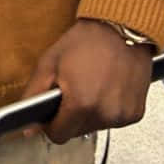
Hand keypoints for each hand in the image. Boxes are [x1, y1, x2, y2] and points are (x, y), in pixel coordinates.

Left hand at [19, 19, 152, 144]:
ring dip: (90, 112)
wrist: (120, 28)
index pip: (58, 135)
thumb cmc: (86, 40)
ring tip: (92, 84)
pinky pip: (114, 121)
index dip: (51, 122)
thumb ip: (34, 96)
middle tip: (74, 88)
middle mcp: (104, 113)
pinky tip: (108, 88)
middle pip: (76, 132)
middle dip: (71, 115)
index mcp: (80, 103)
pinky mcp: (135, 113)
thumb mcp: (49, 63)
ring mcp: (122, 115)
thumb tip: (28, 127)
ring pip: (95, 127)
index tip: (53, 110)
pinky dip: (108, 109)